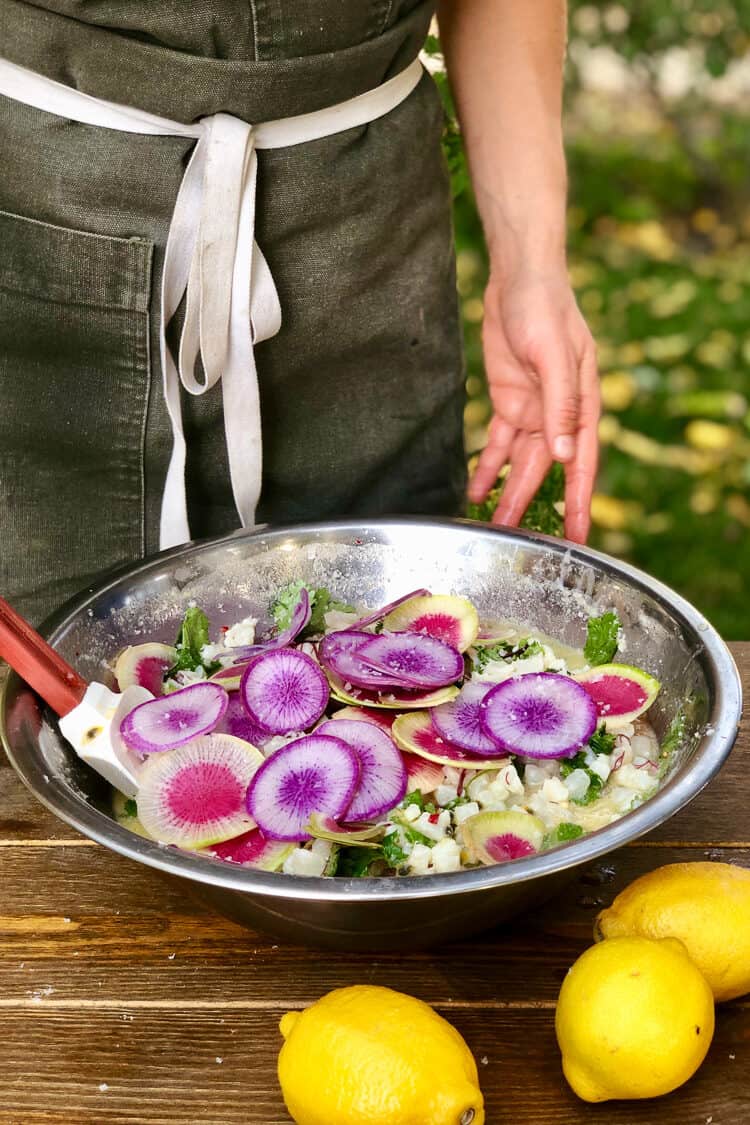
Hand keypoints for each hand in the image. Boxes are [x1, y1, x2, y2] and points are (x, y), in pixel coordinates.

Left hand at [467, 269, 599, 542]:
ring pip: (518, 462)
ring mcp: (533, 410)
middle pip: (544, 469)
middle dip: (531, 503)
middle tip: (515, 537)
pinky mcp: (508, 402)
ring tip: (493, 523)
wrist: (518, 280)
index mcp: (582, 406)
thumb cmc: (546, 310)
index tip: (576, 535)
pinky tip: (476, 490)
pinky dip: (486, 466)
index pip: (581, 463)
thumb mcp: (554, 357)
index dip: (577, 500)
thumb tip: (565, 456)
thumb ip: (560, 406)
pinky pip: (497, 443)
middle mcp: (559, 414)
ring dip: (507, 490)